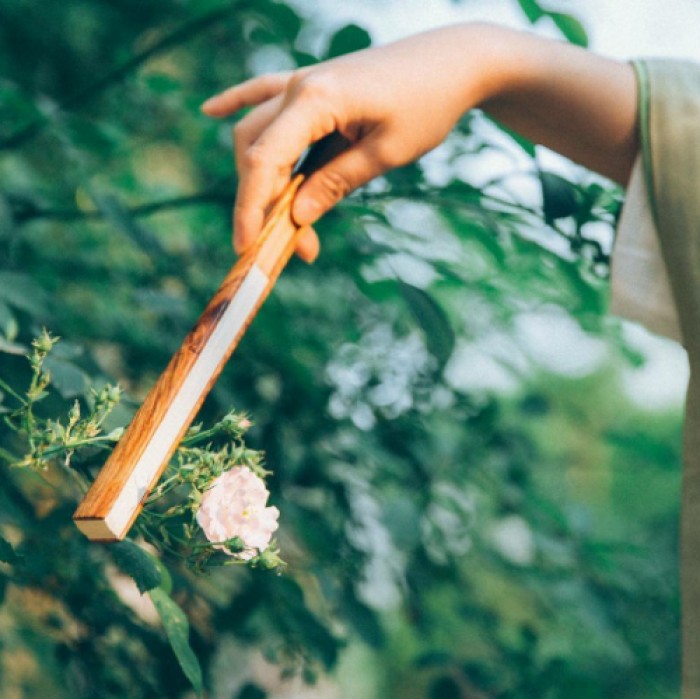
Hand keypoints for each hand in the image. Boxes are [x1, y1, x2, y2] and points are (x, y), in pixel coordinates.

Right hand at [201, 24, 502, 258]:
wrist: (454, 61)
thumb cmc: (428, 105)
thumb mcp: (385, 153)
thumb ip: (336, 183)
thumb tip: (295, 217)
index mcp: (316, 100)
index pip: (265, 162)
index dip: (251, 208)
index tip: (248, 248)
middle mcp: (299, 87)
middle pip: (256, 152)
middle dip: (264, 204)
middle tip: (296, 247)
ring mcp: (302, 81)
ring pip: (258, 133)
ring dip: (263, 179)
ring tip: (287, 222)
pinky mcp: (313, 83)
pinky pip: (263, 92)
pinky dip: (237, 104)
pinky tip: (209, 111)